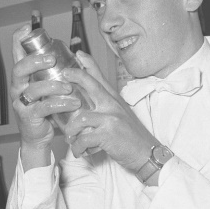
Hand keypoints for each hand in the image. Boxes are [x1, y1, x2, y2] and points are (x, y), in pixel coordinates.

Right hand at [10, 24, 82, 168]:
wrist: (40, 136)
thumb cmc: (48, 108)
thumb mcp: (54, 87)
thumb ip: (62, 71)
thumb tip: (79, 54)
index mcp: (24, 76)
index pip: (17, 53)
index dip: (19, 39)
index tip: (28, 28)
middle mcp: (19, 86)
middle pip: (19, 68)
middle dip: (35, 61)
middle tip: (51, 59)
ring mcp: (21, 102)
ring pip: (33, 89)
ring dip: (52, 86)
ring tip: (69, 87)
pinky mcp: (28, 116)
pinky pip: (43, 108)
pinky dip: (60, 104)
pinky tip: (73, 102)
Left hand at [61, 51, 158, 172]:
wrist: (147, 154)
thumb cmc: (131, 136)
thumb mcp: (120, 116)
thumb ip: (105, 107)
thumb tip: (87, 105)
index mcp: (115, 100)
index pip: (100, 78)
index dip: (88, 64)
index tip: (77, 54)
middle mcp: (113, 106)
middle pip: (91, 85)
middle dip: (75, 77)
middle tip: (62, 77)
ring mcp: (111, 119)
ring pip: (80, 119)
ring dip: (71, 132)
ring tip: (71, 140)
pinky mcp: (108, 134)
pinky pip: (84, 138)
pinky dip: (79, 147)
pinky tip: (81, 151)